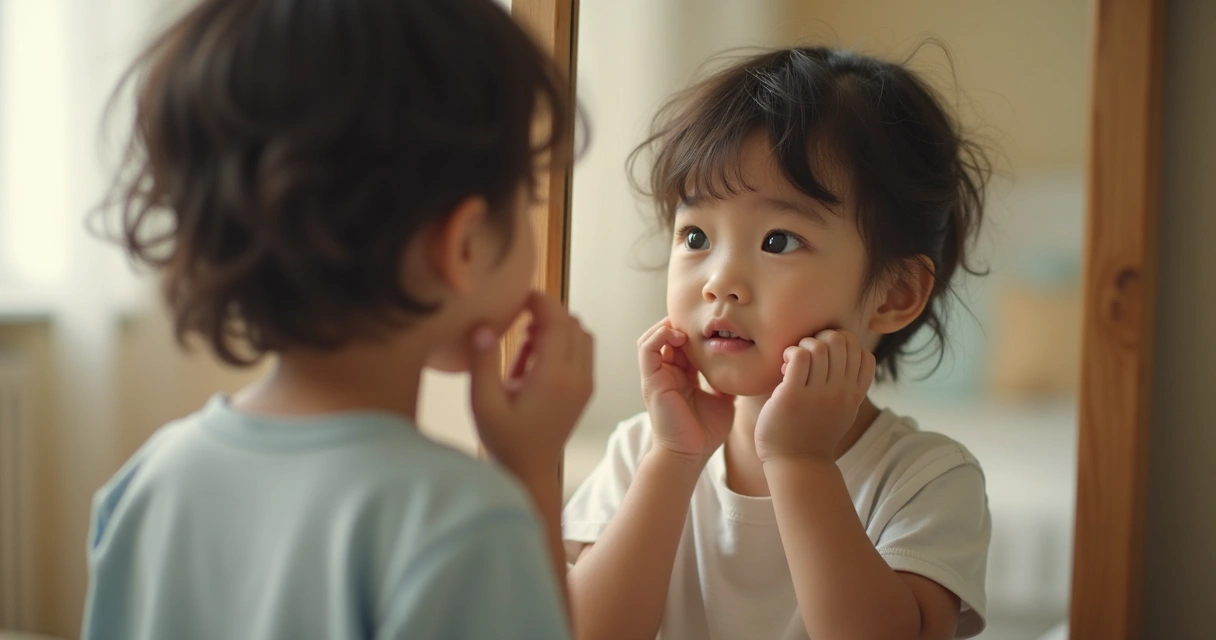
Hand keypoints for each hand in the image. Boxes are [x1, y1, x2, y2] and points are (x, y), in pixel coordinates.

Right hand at [469, 292, 593, 478]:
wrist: (530, 472)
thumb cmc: (504, 441)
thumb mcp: (483, 403)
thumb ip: (483, 363)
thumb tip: (484, 326)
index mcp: (554, 378)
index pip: (558, 321)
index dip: (539, 300)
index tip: (518, 294)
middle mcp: (577, 378)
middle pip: (573, 323)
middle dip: (547, 312)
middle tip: (517, 319)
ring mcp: (585, 384)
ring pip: (581, 335)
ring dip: (556, 327)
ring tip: (524, 341)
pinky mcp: (585, 390)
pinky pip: (581, 351)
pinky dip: (562, 343)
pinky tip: (533, 359)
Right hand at [638, 318, 733, 461]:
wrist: (689, 455)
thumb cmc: (705, 433)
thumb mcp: (723, 401)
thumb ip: (726, 383)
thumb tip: (744, 370)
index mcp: (681, 378)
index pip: (683, 346)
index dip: (694, 333)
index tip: (713, 325)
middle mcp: (666, 374)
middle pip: (667, 338)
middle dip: (681, 325)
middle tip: (701, 320)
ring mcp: (656, 376)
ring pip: (652, 338)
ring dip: (667, 327)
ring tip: (686, 327)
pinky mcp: (650, 380)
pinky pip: (646, 349)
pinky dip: (659, 336)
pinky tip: (678, 335)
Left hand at [755, 330, 874, 462]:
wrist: (795, 462)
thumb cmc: (814, 433)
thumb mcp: (843, 411)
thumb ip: (850, 387)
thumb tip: (850, 355)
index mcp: (853, 395)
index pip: (864, 354)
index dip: (846, 345)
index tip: (827, 356)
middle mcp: (840, 393)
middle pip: (842, 342)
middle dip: (822, 338)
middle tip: (807, 353)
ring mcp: (818, 394)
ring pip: (820, 346)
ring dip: (803, 345)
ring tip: (793, 360)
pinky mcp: (793, 396)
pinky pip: (800, 357)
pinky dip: (791, 353)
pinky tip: (784, 365)